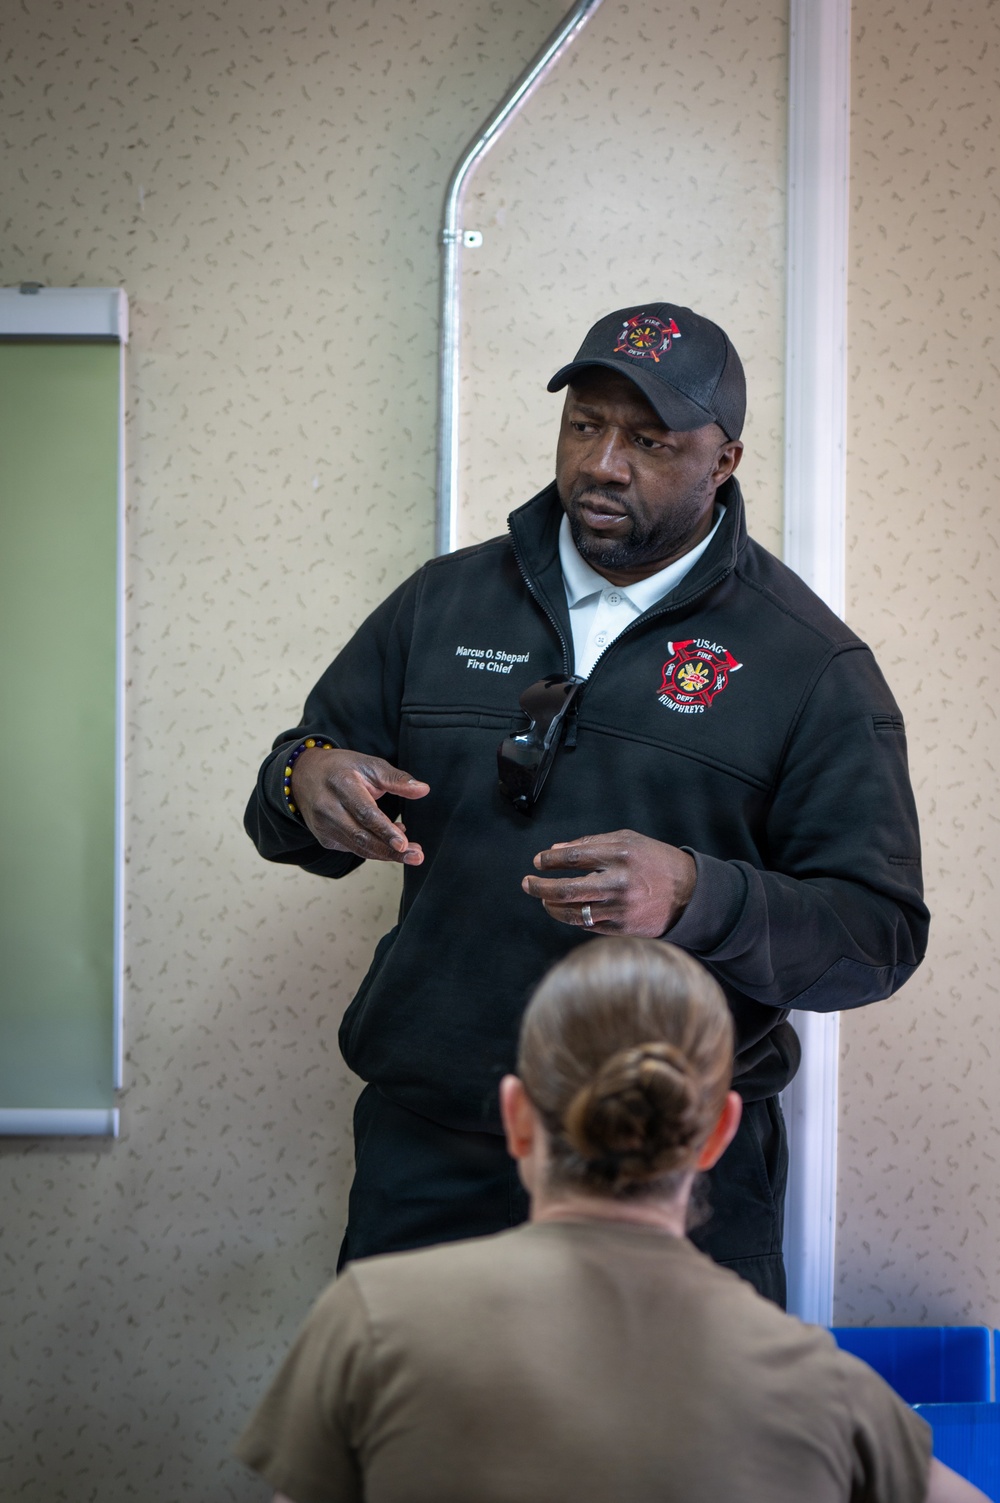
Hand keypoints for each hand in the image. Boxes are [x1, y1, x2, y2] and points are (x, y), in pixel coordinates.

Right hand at [290, 747, 428, 864]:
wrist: (304, 775)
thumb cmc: (341, 768)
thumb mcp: (369, 765)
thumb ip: (396, 779)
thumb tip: (423, 790)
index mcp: (340, 784)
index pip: (364, 812)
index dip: (384, 830)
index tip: (404, 843)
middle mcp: (328, 808)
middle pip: (361, 836)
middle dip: (390, 850)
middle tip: (416, 856)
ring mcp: (323, 826)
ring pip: (358, 847)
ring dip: (386, 854)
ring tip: (412, 855)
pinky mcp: (325, 838)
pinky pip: (353, 847)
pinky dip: (374, 849)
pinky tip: (391, 844)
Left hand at [521, 830, 696, 935]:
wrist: (690, 895)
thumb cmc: (655, 862)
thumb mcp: (628, 841)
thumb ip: (590, 843)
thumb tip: (554, 850)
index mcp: (621, 855)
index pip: (574, 857)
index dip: (550, 860)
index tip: (539, 861)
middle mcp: (619, 882)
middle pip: (567, 889)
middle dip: (540, 887)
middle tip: (527, 883)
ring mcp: (620, 908)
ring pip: (572, 912)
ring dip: (550, 905)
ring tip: (542, 899)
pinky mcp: (622, 928)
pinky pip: (586, 925)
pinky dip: (570, 917)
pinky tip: (564, 910)